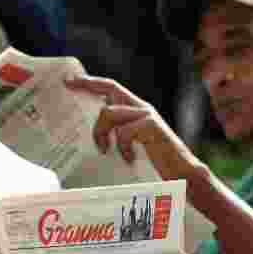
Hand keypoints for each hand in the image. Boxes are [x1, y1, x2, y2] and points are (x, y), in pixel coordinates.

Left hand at [64, 76, 200, 180]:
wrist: (183, 173)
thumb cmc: (156, 162)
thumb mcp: (130, 146)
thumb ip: (116, 136)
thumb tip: (93, 137)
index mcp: (135, 111)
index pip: (111, 89)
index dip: (90, 82)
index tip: (69, 80)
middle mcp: (141, 108)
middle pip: (110, 88)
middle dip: (87, 84)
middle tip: (68, 85)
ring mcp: (147, 116)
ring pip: (109, 111)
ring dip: (100, 132)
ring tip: (104, 149)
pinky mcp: (152, 127)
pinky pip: (125, 131)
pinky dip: (122, 146)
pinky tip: (128, 158)